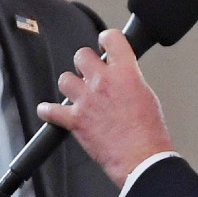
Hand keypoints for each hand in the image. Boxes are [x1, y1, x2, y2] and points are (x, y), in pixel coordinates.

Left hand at [37, 29, 173, 186]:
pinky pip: (50, 110)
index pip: (111, 38)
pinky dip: (48, 111)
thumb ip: (130, 79)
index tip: (104, 45)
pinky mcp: (75, 120)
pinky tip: (50, 110)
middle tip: (91, 74)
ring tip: (78, 93)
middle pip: (82, 55)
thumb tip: (122, 77)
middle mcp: (103, 82)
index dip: (106, 40)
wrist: (141, 158)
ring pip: (65, 79)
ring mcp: (87, 100)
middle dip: (86, 63)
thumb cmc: (149, 133)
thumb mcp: (147, 95)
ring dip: (71, 85)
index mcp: (125, 72)